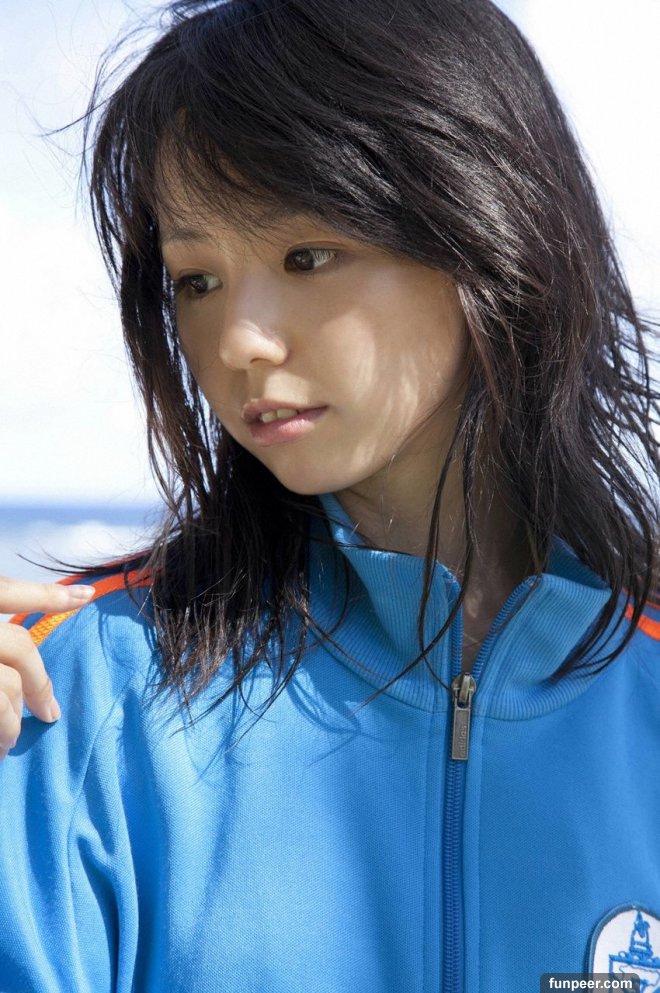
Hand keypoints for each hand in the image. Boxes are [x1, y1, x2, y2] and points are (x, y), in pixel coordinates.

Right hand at [0, 577, 94, 758]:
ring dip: (12, 721)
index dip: (48, 595)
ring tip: (10, 744)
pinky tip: (0, 751)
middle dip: (38, 687)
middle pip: (18, 649)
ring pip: (5, 687)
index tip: (89, 595)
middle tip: (50, 716)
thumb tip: (23, 652)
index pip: (7, 591)